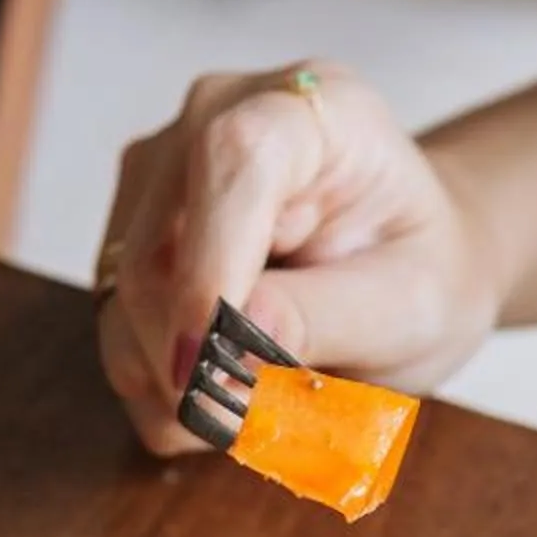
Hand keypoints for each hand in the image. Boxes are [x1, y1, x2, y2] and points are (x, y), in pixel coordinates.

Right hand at [94, 63, 503, 455]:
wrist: (404, 261)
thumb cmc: (420, 270)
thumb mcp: (412, 304)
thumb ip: (327, 316)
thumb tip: (230, 344)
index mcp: (313, 111)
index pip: (233, 160)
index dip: (211, 270)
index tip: (212, 370)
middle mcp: (215, 119)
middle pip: (157, 255)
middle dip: (203, 364)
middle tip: (274, 424)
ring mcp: (158, 174)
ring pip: (122, 306)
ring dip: (187, 389)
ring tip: (274, 400)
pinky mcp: (126, 230)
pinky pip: (116, 334)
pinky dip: (170, 389)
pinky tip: (237, 383)